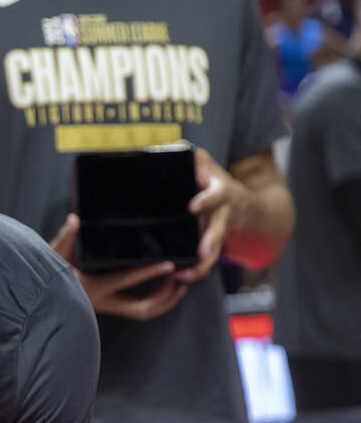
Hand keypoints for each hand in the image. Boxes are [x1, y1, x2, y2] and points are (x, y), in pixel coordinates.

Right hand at [51, 213, 187, 321]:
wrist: (42, 295)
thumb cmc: (46, 274)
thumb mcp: (53, 255)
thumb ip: (65, 238)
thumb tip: (74, 219)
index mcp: (92, 287)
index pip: (125, 280)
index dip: (149, 272)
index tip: (170, 264)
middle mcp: (103, 301)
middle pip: (143, 307)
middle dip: (165, 295)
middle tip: (180, 277)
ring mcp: (108, 306)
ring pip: (144, 311)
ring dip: (165, 300)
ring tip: (181, 283)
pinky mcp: (111, 306)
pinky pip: (140, 308)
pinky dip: (158, 300)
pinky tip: (169, 288)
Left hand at [178, 147, 248, 282]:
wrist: (246, 203)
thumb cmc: (214, 180)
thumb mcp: (207, 164)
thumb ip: (195, 157)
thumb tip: (176, 145)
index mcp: (220, 191)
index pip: (216, 194)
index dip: (206, 199)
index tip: (193, 207)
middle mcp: (223, 212)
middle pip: (219, 228)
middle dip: (211, 241)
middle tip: (203, 253)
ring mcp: (220, 229)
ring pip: (215, 250)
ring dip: (203, 264)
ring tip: (185, 275)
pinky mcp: (215, 242)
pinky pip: (208, 259)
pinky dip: (197, 270)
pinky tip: (181, 277)